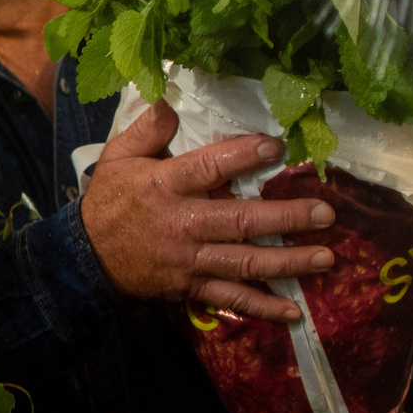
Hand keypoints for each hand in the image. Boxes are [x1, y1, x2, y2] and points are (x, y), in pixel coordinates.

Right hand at [81, 103, 335, 321]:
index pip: (207, 168)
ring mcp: (189, 260)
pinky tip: (294, 312)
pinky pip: (230, 298)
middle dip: (285, 218)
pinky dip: (262, 308)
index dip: (242, 158)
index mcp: (163, 186)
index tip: (276, 148)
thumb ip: (147, 130)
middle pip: (239, 220)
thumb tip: (171, 101)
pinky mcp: (191, 286)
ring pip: (244, 262)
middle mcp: (181, 224)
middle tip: (324, 213)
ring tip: (326, 257)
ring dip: (287, 262)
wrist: (86, 258)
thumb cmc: (109, 201)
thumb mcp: (117, 158)